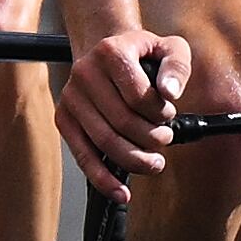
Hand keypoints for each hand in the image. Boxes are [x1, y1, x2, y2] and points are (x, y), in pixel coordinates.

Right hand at [57, 29, 191, 199]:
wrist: (106, 52)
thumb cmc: (141, 54)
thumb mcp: (169, 48)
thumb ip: (177, 66)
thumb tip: (170, 93)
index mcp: (111, 52)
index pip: (139, 96)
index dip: (161, 114)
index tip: (169, 115)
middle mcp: (84, 73)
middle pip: (122, 122)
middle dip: (151, 139)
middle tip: (165, 140)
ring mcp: (70, 97)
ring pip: (105, 142)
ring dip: (134, 160)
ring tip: (154, 162)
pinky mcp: (63, 119)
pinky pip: (83, 155)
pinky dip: (103, 178)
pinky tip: (121, 192)